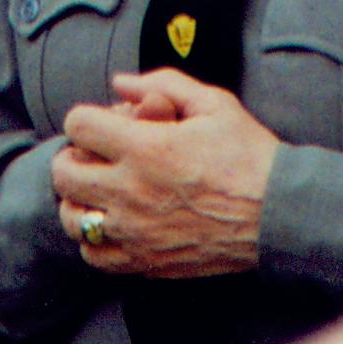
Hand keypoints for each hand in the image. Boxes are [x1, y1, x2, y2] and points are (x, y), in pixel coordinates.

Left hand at [53, 68, 280, 277]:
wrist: (278, 214)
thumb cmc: (249, 155)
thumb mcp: (214, 103)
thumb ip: (164, 83)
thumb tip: (120, 82)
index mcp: (146, 148)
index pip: (78, 126)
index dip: (85, 118)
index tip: (101, 123)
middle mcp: (132, 192)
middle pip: (64, 174)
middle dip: (72, 157)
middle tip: (92, 156)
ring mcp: (135, 232)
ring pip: (73, 219)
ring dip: (78, 200)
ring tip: (99, 192)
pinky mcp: (146, 261)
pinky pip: (95, 255)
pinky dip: (95, 240)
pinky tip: (114, 225)